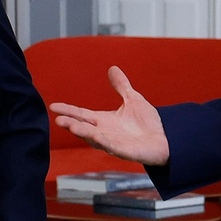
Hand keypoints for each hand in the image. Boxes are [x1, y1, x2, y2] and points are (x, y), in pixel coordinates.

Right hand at [49, 66, 169, 166]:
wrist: (166, 139)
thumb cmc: (148, 124)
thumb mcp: (133, 99)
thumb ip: (121, 86)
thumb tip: (112, 68)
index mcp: (104, 121)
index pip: (82, 114)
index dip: (68, 110)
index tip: (53, 106)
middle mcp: (106, 132)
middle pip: (84, 127)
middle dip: (71, 123)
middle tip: (58, 119)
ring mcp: (114, 143)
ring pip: (95, 138)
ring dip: (83, 133)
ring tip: (71, 126)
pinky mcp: (125, 152)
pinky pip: (112, 147)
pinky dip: (103, 142)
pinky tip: (95, 136)